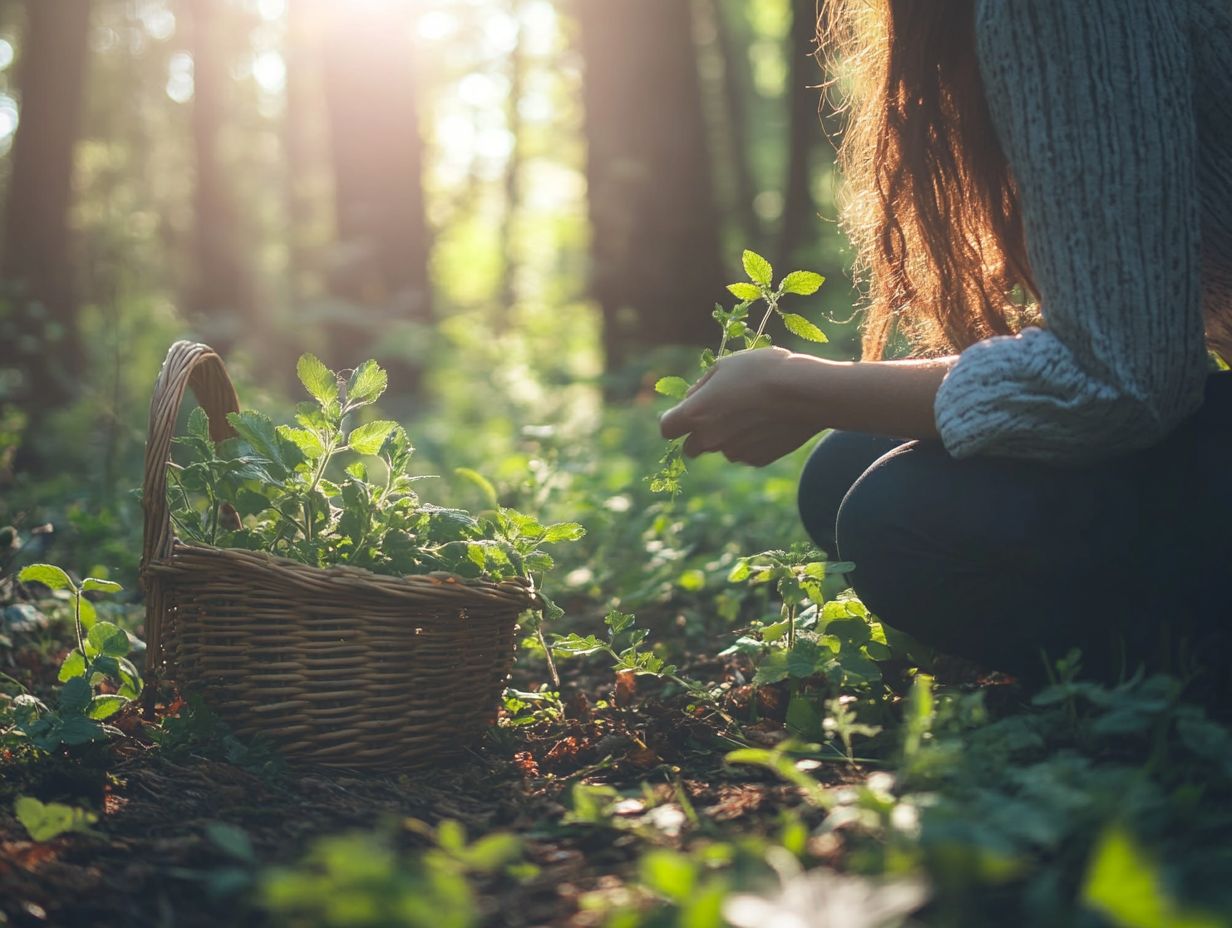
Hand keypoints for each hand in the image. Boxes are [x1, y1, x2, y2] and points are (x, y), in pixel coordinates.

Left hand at [659, 348, 821, 466]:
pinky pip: (745, 453)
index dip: (673, 420)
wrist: (805, 393)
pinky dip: (750, 442)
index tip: (683, 413)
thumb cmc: (762, 371)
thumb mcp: (725, 365)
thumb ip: (701, 386)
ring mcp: (733, 452)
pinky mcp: (756, 460)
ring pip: (721, 448)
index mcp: (695, 414)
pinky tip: (768, 423)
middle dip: (699, 434)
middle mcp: (709, 439)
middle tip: (719, 414)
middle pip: (691, 447)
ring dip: (728, 436)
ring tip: (753, 412)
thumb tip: (692, 398)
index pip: (667, 428)